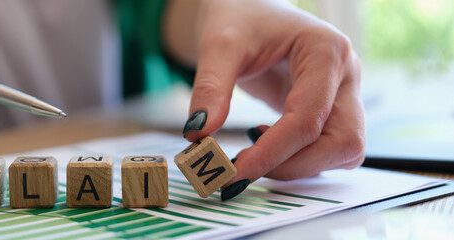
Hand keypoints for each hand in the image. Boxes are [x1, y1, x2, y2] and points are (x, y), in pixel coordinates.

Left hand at [171, 0, 364, 188]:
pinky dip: (300, 159)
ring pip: (342, 152)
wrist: (246, 10)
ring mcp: (342, 94)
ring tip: (252, 154)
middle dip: (294, 165)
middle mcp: (345, 75)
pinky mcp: (330, 111)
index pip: (308, 118)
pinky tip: (264, 143)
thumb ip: (210, 87)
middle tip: (242, 170)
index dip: (271, 153)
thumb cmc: (238, 16)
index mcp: (326, 51)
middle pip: (342, 142)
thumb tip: (199, 135)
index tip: (234, 172)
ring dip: (299, 166)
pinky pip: (328, 150)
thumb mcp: (219, 44)